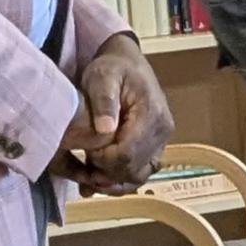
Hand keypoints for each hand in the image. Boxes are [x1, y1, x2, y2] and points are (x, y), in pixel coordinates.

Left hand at [60, 34, 174, 192]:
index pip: (128, 153)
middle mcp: (162, 130)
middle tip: (83, 169)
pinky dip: (120, 180)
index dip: (104, 161)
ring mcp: (161, 140)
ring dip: (114, 181)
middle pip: (135, 169)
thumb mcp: (102, 76)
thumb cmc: (113, 68)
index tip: (85, 154)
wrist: (127, 63)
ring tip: (90, 177)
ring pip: (139, 175)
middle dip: (107, 174)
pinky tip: (99, 179)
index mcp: (151, 113)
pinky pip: (140, 172)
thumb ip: (104, 101)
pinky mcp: (155, 146)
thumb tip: (105, 128)